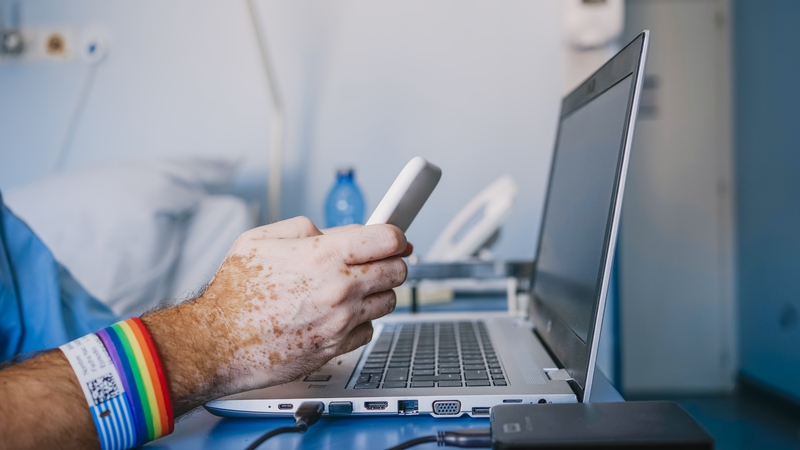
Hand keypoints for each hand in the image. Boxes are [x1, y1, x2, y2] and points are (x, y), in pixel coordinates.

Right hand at [143, 217, 410, 412]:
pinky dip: (360, 322)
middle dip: (391, 262)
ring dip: (377, 292)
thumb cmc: (231, 295)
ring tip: (353, 288)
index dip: (396, 235)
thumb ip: (301, 228)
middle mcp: (339, 289)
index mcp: (323, 255)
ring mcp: (340, 321)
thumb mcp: (259, 240)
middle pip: (397, 270)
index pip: (388, 238)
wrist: (216, 344)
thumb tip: (327, 231)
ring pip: (388, 302)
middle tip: (377, 261)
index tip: (396, 238)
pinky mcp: (336, 348)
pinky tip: (339, 315)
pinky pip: (369, 330)